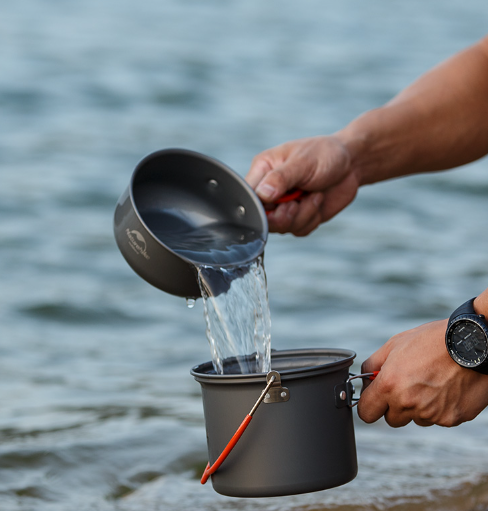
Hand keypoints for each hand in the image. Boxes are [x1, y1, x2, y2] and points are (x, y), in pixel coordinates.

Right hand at [245, 136, 358, 235]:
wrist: (351, 163)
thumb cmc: (325, 154)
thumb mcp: (302, 162)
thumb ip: (280, 178)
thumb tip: (262, 195)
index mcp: (262, 171)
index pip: (249, 197)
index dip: (261, 206)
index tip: (280, 201)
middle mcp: (269, 191)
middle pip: (262, 218)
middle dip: (284, 215)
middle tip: (298, 201)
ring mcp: (283, 206)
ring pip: (281, 228)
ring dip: (302, 215)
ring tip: (314, 194)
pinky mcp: (299, 217)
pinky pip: (298, 230)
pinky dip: (311, 220)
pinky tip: (318, 201)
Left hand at [358, 319, 487, 426]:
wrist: (472, 344)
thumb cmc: (432, 340)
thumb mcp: (395, 344)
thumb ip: (373, 364)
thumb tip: (365, 378)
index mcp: (390, 385)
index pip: (367, 413)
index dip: (369, 405)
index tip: (374, 399)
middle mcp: (408, 403)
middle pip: (391, 419)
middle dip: (394, 406)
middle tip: (406, 385)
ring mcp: (431, 414)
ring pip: (415, 419)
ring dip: (418, 407)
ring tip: (430, 382)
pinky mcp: (451, 419)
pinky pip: (437, 418)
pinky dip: (438, 407)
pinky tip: (445, 387)